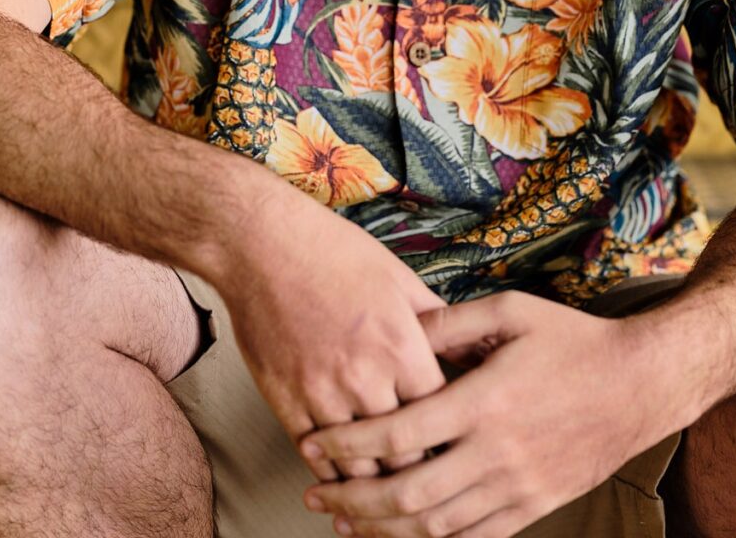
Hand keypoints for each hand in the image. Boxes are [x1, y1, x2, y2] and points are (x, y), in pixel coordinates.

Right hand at [214, 198, 448, 483]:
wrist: (261, 245)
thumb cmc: (333, 253)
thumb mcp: (400, 279)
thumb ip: (438, 323)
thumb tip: (474, 350)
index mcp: (402, 346)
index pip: (442, 417)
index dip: (452, 435)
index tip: (458, 444)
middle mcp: (364, 376)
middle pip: (405, 454)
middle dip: (421, 470)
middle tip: (430, 478)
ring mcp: (321, 393)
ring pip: (359, 467)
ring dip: (377, 482)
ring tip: (391, 491)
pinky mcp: (284, 401)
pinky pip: (314, 456)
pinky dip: (332, 471)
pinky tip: (344, 475)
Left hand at [297, 290, 673, 537]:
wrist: (642, 384)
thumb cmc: (575, 341)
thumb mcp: (513, 311)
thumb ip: (451, 321)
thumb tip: (401, 330)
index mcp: (485, 402)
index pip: (398, 434)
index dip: (347, 444)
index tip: (312, 444)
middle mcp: (497, 453)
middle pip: (407, 494)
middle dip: (352, 500)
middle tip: (315, 495)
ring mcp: (518, 487)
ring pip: (436, 527)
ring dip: (383, 530)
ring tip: (347, 522)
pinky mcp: (535, 507)